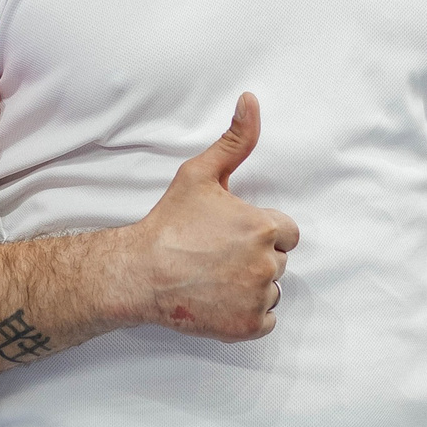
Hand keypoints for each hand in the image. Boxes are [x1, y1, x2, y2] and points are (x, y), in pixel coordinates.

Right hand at [128, 93, 299, 341]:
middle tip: (217, 256)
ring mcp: (257, 297)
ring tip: (216, 278)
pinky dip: (247, 315)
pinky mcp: (247, 326)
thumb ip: (235, 140)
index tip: (232, 235)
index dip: (261, 232)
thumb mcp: (200, 174)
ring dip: (251, 287)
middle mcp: (267, 263)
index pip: (286, 232)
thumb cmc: (169, 224)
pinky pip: (265, 320)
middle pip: (278, 261)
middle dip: (254, 259)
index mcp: (263, 226)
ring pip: (271, 291)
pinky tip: (220, 301)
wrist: (140, 273)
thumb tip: (251, 100)